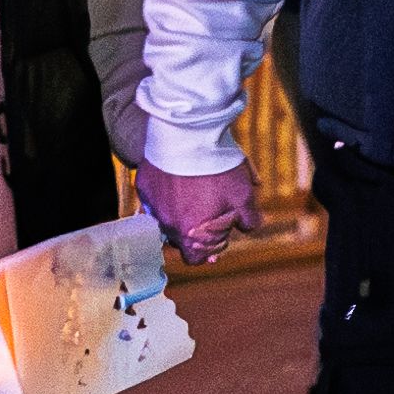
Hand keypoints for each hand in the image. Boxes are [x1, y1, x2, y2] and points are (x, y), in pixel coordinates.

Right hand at [140, 159, 259, 265]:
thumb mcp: (244, 196)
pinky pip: (152, 200)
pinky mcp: (144, 186)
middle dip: (194, 231)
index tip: (219, 235)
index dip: (209, 250)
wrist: (189, 134)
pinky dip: (164, 196)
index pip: (195, 259)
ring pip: (164, 221)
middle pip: (179, 240)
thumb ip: (249, 220)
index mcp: (190, 235)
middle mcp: (167, 226)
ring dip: (178, 214)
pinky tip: (175, 183)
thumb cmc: (218, 168)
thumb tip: (247, 227)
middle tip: (208, 213)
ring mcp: (152, 207)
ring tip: (192, 196)